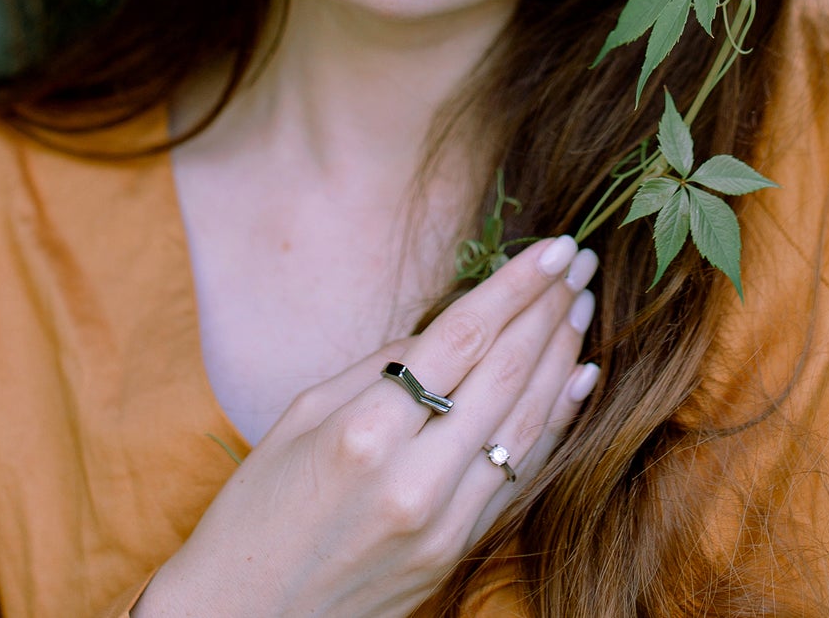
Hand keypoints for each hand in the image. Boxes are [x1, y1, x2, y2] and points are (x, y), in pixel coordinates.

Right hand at [133, 235, 599, 617]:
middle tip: (582, 263)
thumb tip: (448, 327)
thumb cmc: (259, 507)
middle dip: (549, 309)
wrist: (245, 617)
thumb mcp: (302, 414)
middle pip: (504, 374)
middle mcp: (413, 478)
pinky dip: (556, 423)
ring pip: (524, 422)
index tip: (556, 248)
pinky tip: (580, 380)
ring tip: (583, 306)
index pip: (463, 337)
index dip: (516, 286)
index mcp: (364, 430)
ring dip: (561, 357)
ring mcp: (443, 522)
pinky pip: (520, 475)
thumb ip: (381, 366)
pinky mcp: (457, 553)